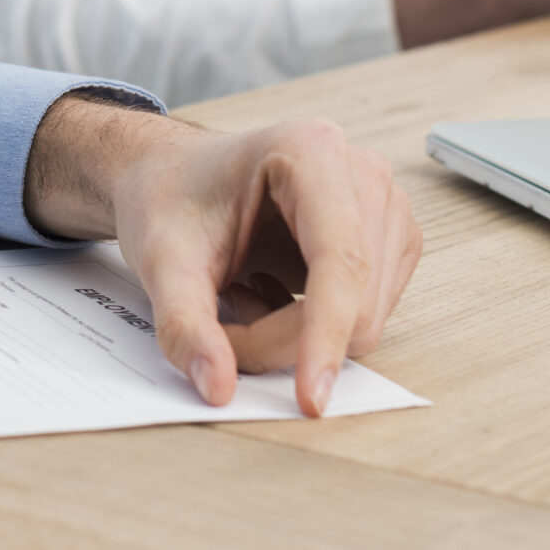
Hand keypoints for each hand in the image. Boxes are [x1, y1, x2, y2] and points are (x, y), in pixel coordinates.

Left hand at [22, 98, 419, 417]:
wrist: (175, 179)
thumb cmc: (171, 199)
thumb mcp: (159, 258)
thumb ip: (183, 323)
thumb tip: (218, 387)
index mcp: (310, 150)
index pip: (340, 260)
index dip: (325, 334)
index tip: (308, 398)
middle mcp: (362, 172)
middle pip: (356, 300)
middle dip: (286, 340)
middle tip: (221, 328)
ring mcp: (384, 208)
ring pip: (364, 318)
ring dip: (296, 335)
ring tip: (243, 292)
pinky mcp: (389, 243)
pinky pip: (365, 318)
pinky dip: (313, 330)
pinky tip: (272, 292)